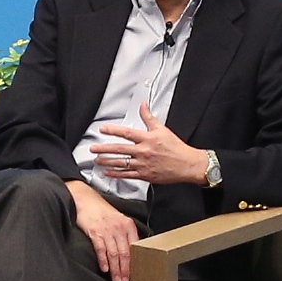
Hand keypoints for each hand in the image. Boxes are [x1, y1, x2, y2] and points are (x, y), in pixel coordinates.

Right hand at [66, 180, 140, 280]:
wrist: (83, 198)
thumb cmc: (99, 209)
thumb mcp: (117, 218)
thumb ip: (124, 233)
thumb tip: (130, 251)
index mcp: (128, 224)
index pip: (135, 247)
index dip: (135, 262)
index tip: (135, 273)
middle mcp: (119, 227)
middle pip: (125, 253)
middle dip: (126, 269)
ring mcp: (107, 230)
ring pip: (114, 254)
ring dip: (115, 269)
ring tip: (116, 279)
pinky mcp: (94, 232)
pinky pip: (101, 249)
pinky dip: (103, 261)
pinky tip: (104, 269)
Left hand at [91, 102, 209, 185]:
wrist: (188, 165)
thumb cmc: (176, 148)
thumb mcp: (162, 129)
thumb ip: (149, 117)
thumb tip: (143, 105)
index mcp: (147, 139)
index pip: (126, 133)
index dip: (113, 130)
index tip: (102, 129)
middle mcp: (144, 151)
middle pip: (120, 149)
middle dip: (104, 149)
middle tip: (93, 149)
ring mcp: (143, 164)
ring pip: (121, 163)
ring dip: (107, 162)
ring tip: (97, 160)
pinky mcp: (145, 175)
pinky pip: (127, 175)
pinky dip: (116, 174)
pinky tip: (108, 172)